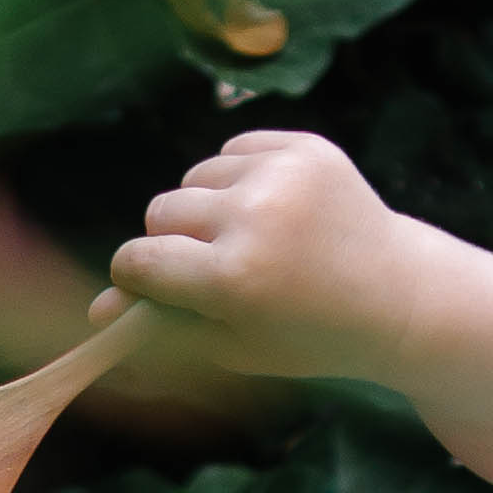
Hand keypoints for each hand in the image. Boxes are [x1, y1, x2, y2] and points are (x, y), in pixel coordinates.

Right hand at [90, 132, 426, 386]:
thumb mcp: (235, 346)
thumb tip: (93, 313)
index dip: (138, 276)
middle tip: (212, 269)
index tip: (148, 285)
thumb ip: (164, 328)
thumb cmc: (309, 335)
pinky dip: (241, 179)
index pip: (141, 260)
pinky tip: (276, 212)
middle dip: (174, 241)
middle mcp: (254, 218)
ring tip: (251, 240)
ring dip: (208, 207)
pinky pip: (235, 150)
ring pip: (195, 177)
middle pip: (162, 211)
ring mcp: (281, 175)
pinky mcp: (304, 146)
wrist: (399, 298)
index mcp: (235, 279)